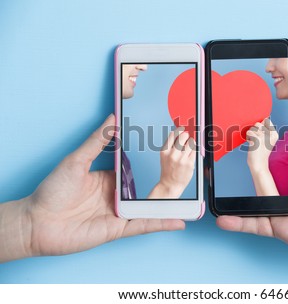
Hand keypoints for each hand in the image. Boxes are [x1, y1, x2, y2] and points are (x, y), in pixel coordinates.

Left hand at [0, 114, 184, 260]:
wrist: (37, 222)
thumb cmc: (53, 190)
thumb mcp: (77, 159)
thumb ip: (97, 141)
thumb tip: (112, 118)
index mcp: (108, 178)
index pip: (135, 169)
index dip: (151, 162)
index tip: (168, 152)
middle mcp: (116, 196)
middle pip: (146, 189)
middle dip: (166, 184)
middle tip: (188, 173)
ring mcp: (118, 213)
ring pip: (149, 208)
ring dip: (169, 205)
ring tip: (191, 199)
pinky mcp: (118, 228)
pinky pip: (143, 225)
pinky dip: (161, 223)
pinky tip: (177, 221)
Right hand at [149, 127, 195, 197]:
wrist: (170, 184)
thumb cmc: (168, 169)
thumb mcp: (165, 156)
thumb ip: (171, 145)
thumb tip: (180, 132)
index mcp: (165, 151)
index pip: (173, 134)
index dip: (179, 130)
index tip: (182, 129)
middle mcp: (173, 154)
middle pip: (184, 136)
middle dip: (186, 135)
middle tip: (187, 136)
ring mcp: (182, 159)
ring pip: (191, 142)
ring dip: (191, 142)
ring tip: (188, 147)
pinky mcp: (190, 163)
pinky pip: (195, 151)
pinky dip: (193, 150)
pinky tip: (190, 153)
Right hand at [217, 107, 287, 259]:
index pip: (271, 154)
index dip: (262, 144)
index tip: (256, 132)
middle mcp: (285, 186)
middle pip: (260, 174)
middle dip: (255, 164)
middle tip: (255, 155)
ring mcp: (280, 207)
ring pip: (256, 196)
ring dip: (247, 191)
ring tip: (247, 184)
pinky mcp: (278, 226)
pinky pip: (254, 224)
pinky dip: (238, 222)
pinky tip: (224, 219)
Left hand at [246, 118, 278, 172]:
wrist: (259, 164)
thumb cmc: (261, 152)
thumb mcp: (267, 140)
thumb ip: (266, 129)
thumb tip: (264, 119)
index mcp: (275, 134)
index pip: (266, 121)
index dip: (261, 127)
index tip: (262, 136)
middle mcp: (271, 134)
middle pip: (258, 123)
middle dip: (255, 131)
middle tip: (257, 140)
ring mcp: (264, 137)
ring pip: (252, 127)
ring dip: (251, 134)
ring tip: (254, 142)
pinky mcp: (257, 139)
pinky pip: (249, 132)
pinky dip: (248, 138)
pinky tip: (251, 143)